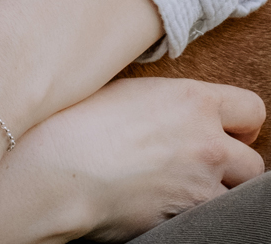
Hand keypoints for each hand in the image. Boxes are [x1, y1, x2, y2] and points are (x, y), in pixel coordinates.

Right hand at [0, 78, 265, 243]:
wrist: (58, 168)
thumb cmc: (76, 119)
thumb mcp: (123, 90)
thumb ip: (162, 99)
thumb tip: (168, 106)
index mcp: (191, 100)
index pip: (251, 109)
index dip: (238, 122)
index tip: (222, 129)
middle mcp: (206, 142)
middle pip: (252, 162)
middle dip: (230, 165)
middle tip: (198, 162)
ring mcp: (200, 186)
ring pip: (234, 197)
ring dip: (213, 192)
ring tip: (176, 186)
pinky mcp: (187, 220)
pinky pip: (206, 219)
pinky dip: (190, 213)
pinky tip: (160, 202)